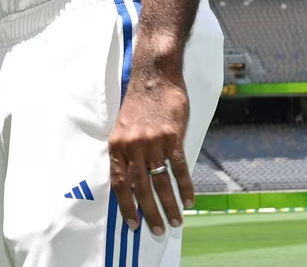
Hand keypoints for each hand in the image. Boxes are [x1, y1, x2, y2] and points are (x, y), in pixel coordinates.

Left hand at [108, 74, 192, 236]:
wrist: (154, 76)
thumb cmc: (139, 103)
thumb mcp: (124, 128)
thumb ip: (127, 152)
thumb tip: (134, 181)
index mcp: (117, 146)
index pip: (119, 184)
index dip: (126, 206)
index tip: (134, 224)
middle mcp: (133, 147)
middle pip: (141, 188)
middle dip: (150, 212)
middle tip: (158, 230)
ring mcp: (153, 142)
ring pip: (161, 182)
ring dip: (170, 205)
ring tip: (176, 220)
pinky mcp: (172, 137)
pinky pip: (179, 168)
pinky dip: (185, 186)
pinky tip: (189, 200)